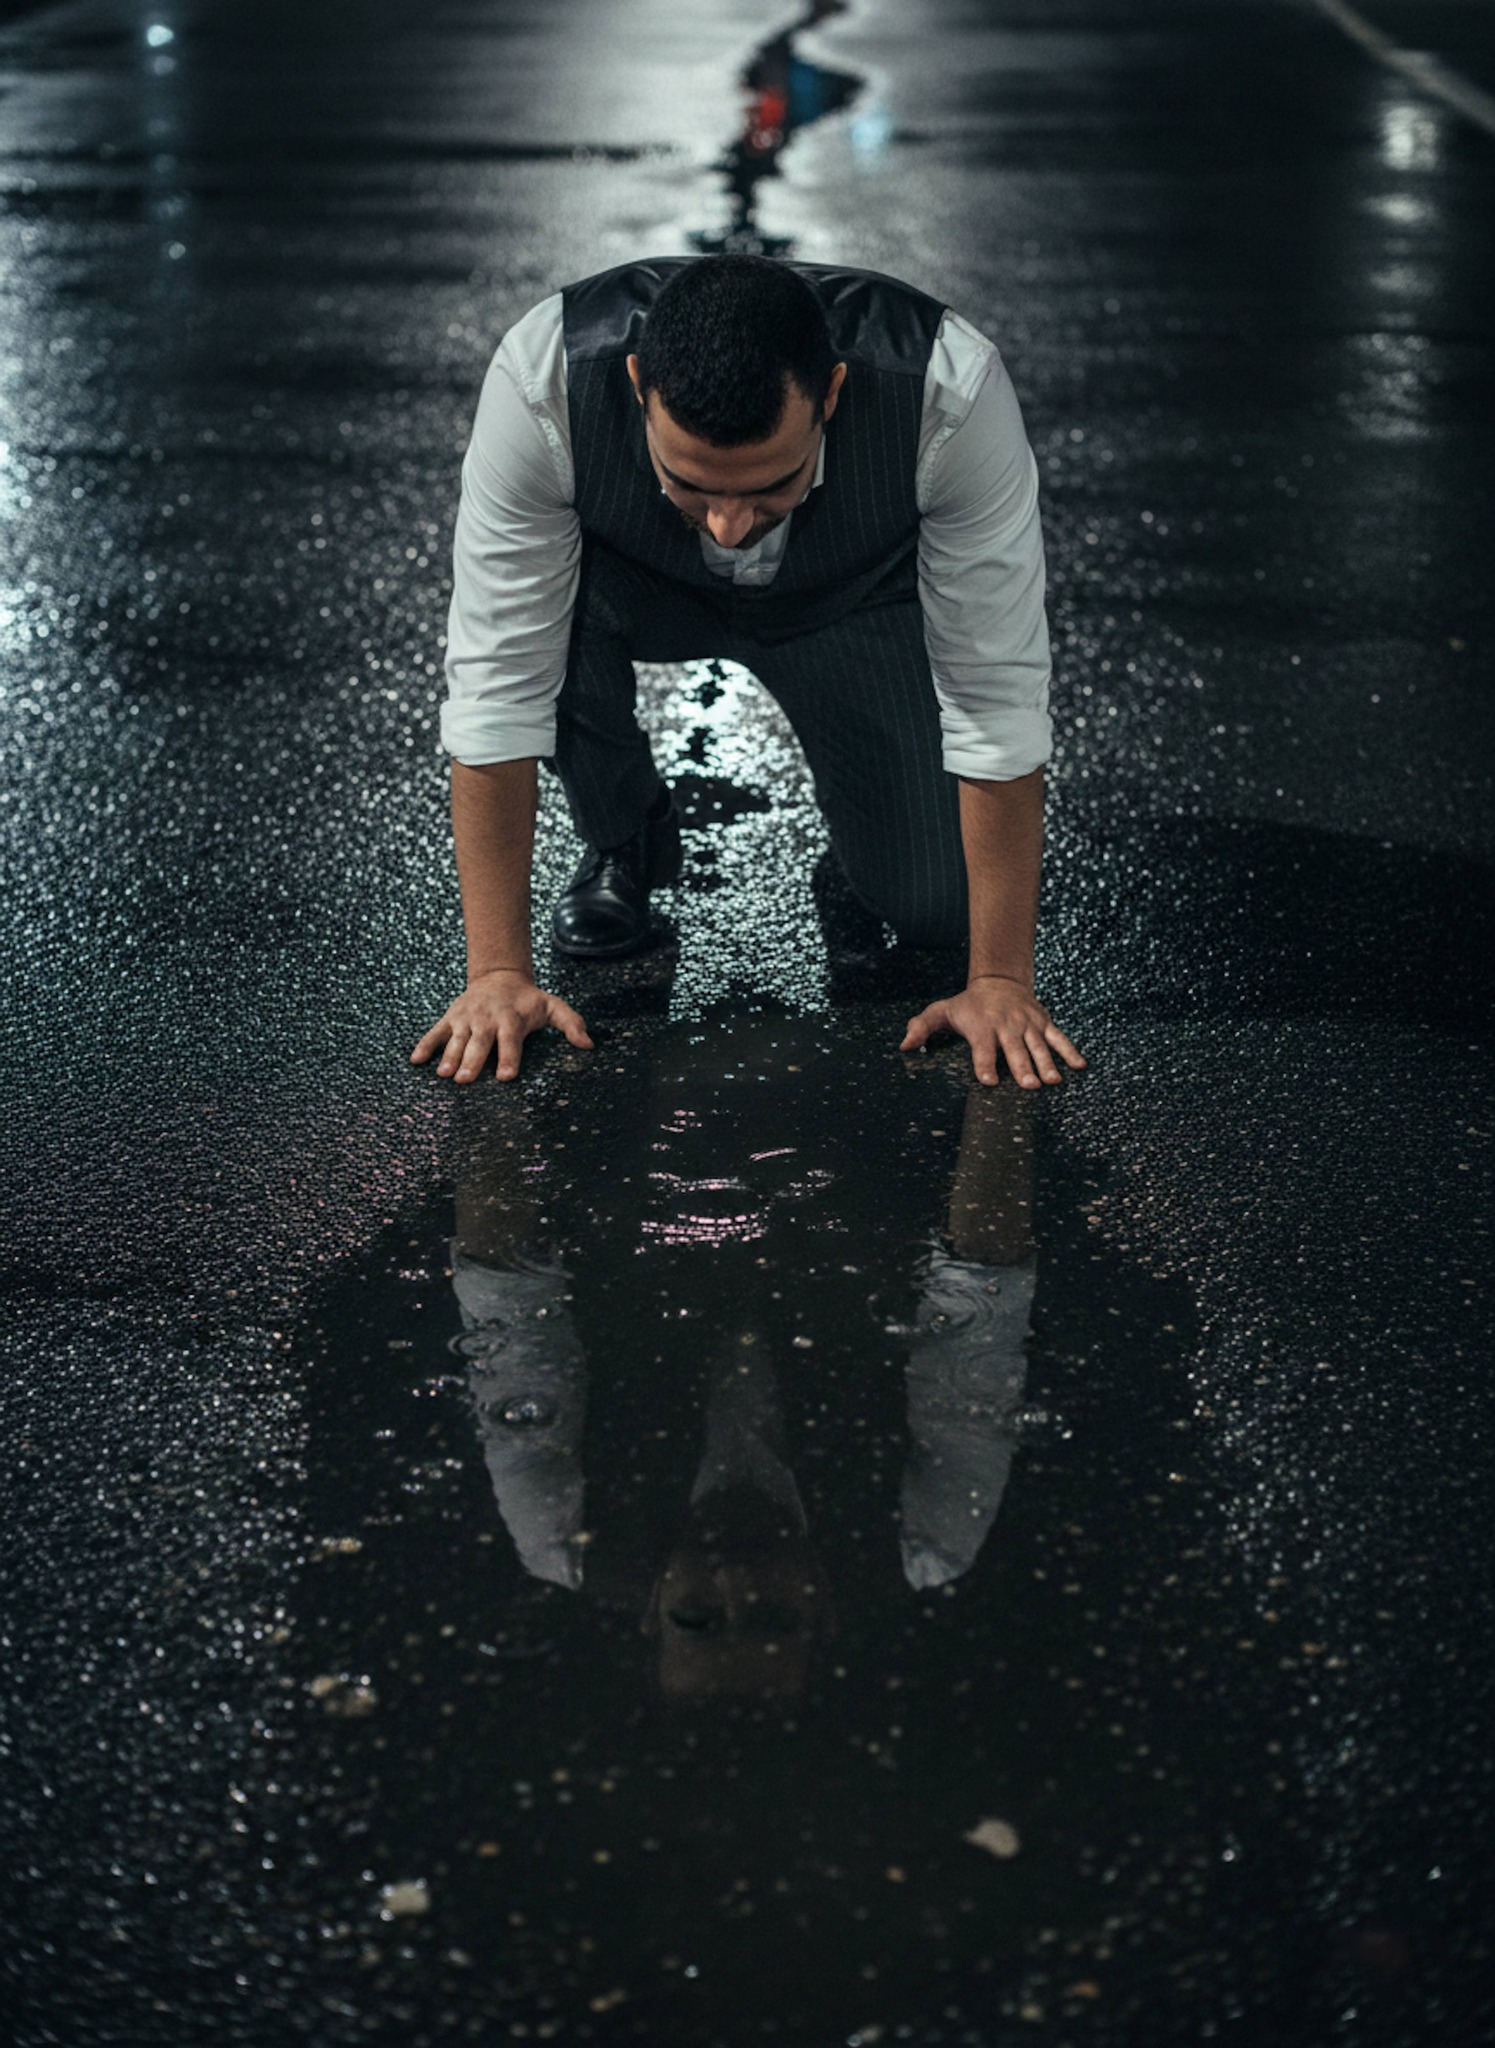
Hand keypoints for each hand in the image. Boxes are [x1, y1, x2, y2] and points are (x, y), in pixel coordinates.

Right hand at [411, 969, 592, 1083]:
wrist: (499, 976)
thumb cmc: (528, 1000)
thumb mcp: (553, 1006)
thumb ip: (571, 1024)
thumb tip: (588, 1045)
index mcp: (511, 1018)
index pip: (511, 1040)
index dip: (510, 1057)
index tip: (507, 1076)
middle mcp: (487, 1018)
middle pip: (479, 1042)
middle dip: (473, 1061)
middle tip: (466, 1080)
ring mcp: (466, 1018)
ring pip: (456, 1039)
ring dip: (449, 1056)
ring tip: (443, 1074)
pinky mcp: (451, 1018)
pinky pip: (435, 1032)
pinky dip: (425, 1045)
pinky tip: (416, 1061)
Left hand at [901, 975, 1085, 1088]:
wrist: (1000, 979)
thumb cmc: (969, 1004)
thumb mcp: (943, 1010)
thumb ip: (923, 1027)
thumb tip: (905, 1045)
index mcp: (982, 1026)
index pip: (982, 1048)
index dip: (984, 1064)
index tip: (988, 1080)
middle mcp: (1006, 1025)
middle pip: (1014, 1049)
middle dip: (1022, 1067)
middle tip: (1029, 1085)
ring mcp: (1028, 1024)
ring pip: (1039, 1045)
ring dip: (1047, 1063)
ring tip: (1053, 1081)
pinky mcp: (1043, 1022)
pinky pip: (1059, 1037)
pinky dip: (1070, 1050)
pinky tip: (1080, 1066)